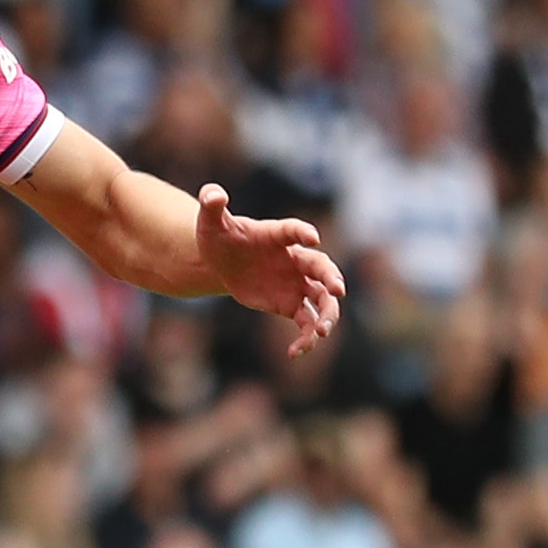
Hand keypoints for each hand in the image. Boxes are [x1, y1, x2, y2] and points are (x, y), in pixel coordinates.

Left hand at [195, 184, 347, 355]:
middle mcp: (295, 259)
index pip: (294, 231)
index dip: (303, 232)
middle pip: (321, 268)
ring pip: (322, 300)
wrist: (222, 261)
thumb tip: (213, 194)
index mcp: (277, 236)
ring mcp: (296, 283)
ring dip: (326, 315)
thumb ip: (212, 204)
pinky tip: (295, 353)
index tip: (313, 237)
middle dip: (331, 278)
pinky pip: (305, 322)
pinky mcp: (289, 304)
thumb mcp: (210, 220)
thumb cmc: (219, 236)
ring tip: (320, 332)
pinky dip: (305, 338)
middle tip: (338, 290)